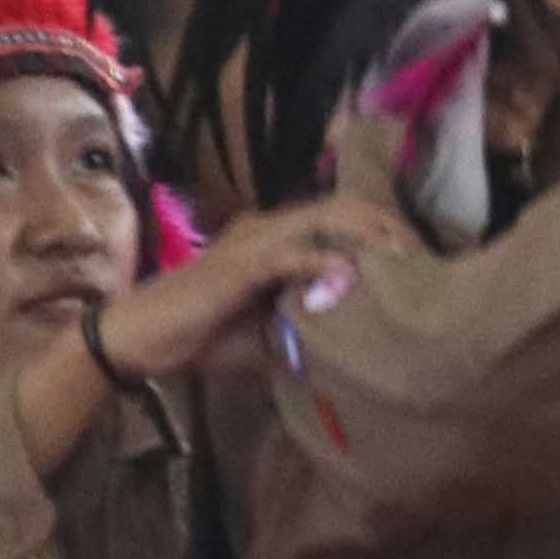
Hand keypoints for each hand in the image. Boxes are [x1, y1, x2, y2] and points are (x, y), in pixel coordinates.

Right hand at [95, 192, 413, 379]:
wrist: (137, 340)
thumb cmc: (201, 335)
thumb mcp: (266, 336)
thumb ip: (305, 330)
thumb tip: (350, 351)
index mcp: (278, 237)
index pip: (344, 217)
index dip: (384, 230)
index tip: (420, 256)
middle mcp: (269, 227)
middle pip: (345, 207)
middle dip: (388, 226)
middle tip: (422, 255)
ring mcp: (253, 241)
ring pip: (324, 219)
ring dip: (367, 236)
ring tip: (401, 258)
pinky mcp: (237, 265)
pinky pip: (289, 254)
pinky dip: (322, 264)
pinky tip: (348, 278)